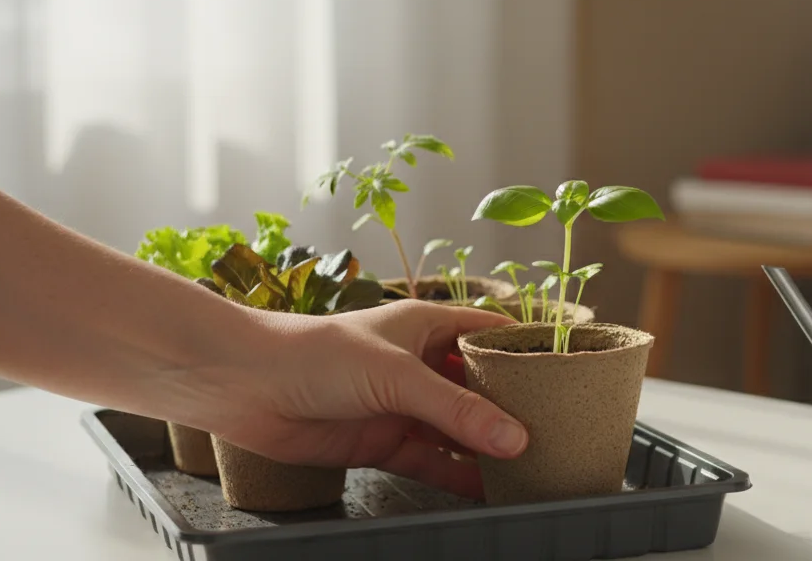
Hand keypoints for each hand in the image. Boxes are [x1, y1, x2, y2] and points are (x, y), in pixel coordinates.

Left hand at [200, 301, 526, 499]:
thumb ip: (457, 412)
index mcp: (426, 324)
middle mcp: (418, 363)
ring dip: (488, 445)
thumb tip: (515, 439)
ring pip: (458, 427)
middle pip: (478, 386)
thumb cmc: (315, 354)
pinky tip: (488, 487)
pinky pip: (432, 460)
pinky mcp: (383, 441)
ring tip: (533, 463)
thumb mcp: (398, 376)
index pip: (489, 333)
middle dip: (513, 406)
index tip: (565, 371)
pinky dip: (458, 474)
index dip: (524, 350)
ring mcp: (401, 405)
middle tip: (558, 427)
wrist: (246, 386)